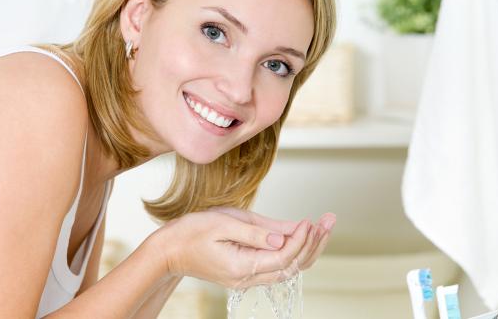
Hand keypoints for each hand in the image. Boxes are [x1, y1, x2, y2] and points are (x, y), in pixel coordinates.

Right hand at [150, 208, 335, 288]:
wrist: (168, 251)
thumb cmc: (192, 232)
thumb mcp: (224, 223)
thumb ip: (257, 232)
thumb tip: (286, 237)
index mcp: (243, 267)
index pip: (284, 257)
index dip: (302, 239)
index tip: (311, 220)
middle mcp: (248, 278)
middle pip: (292, 266)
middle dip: (314, 243)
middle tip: (329, 220)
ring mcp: (247, 278)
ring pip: (288, 267)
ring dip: (308, 247)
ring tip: (324, 225)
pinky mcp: (246, 272)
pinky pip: (277, 264)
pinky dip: (293, 250)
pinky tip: (303, 234)